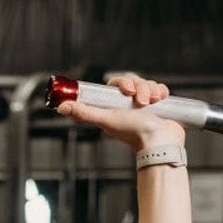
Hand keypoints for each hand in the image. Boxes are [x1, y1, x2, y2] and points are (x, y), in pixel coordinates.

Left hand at [52, 73, 185, 150]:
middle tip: (142, 102)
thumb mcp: (106, 119)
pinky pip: (160, 88)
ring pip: (148, 84)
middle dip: (141, 87)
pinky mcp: (159, 105)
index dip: (124, 82)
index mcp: (116, 105)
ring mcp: (145, 104)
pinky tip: (160, 102)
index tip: (128, 90)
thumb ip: (85, 113)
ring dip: (151, 91)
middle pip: (135, 81)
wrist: (160, 141)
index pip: (117, 83)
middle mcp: (129, 104)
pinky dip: (161, 92)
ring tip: (152, 105)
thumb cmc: (133, 132)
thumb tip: (61, 107)